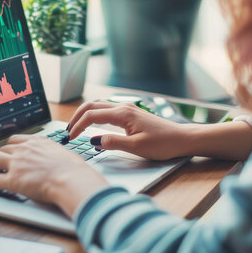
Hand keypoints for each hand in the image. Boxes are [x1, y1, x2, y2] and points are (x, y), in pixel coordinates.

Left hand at [0, 134, 108, 216]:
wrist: (72, 179)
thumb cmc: (74, 170)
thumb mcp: (64, 153)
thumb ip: (54, 154)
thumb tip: (59, 159)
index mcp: (37, 142)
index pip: (16, 140)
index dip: (10, 147)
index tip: (10, 152)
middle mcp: (24, 150)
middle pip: (3, 148)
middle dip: (1, 157)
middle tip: (0, 165)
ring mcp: (17, 164)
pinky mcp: (12, 180)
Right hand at [67, 100, 195, 159]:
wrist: (183, 139)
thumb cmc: (163, 144)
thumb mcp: (136, 147)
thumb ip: (113, 143)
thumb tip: (93, 140)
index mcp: (123, 114)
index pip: (92, 116)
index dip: (78, 127)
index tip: (71, 139)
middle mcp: (123, 108)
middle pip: (92, 106)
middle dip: (77, 117)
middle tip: (68, 131)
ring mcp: (128, 109)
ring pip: (99, 105)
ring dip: (85, 114)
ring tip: (76, 127)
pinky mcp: (131, 114)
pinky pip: (107, 109)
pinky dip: (95, 114)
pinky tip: (94, 123)